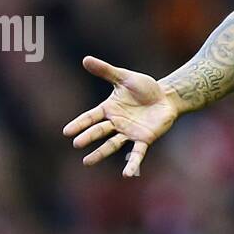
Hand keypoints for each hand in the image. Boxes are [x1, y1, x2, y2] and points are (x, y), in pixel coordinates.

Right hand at [63, 55, 180, 176]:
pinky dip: (132, 164)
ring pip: (112, 144)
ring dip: (100, 153)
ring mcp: (129, 133)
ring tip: (87, 161)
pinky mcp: (144, 140)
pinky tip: (127, 174)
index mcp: (109, 109)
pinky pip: (137, 154)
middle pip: (99, 131)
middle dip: (88, 137)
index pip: (91, 117)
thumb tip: (85, 59)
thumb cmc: (145, 87)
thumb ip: (106, 71)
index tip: (66, 131)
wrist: (166, 97)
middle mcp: (117, 123)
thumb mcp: (124, 77)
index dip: (79, 124)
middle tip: (76, 143)